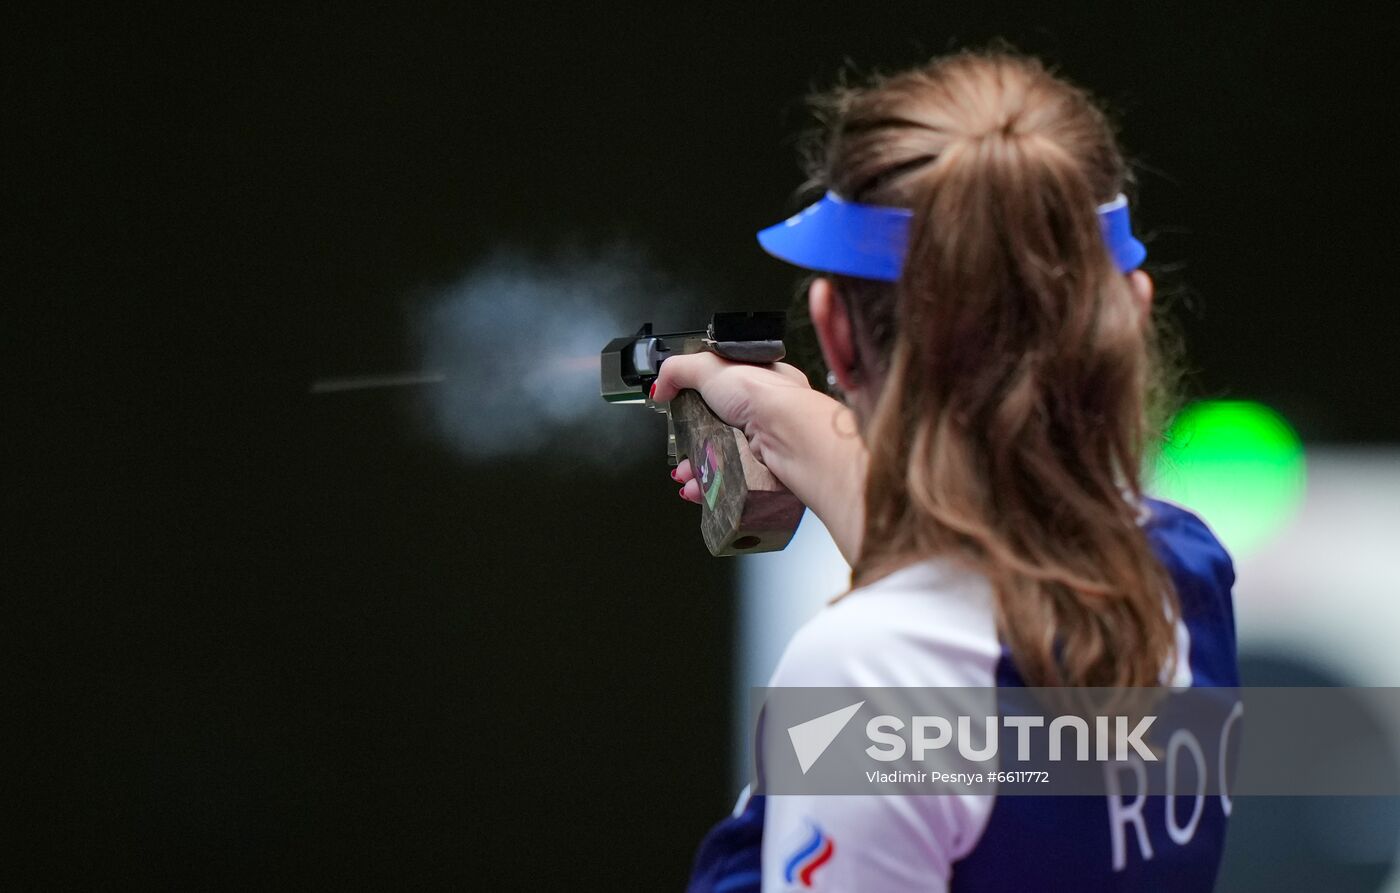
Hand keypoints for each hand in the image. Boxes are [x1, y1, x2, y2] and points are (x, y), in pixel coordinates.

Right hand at [653, 352, 867, 562]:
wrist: (789, 435)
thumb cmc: (764, 395)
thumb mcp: (710, 366)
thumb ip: (678, 370)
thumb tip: (659, 386)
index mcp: (759, 383)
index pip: (721, 393)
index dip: (696, 405)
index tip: (680, 415)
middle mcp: (766, 415)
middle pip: (717, 431)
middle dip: (692, 445)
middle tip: (680, 452)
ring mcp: (766, 446)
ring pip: (722, 461)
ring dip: (697, 470)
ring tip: (685, 476)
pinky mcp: (764, 474)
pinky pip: (731, 483)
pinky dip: (710, 488)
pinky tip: (697, 489)